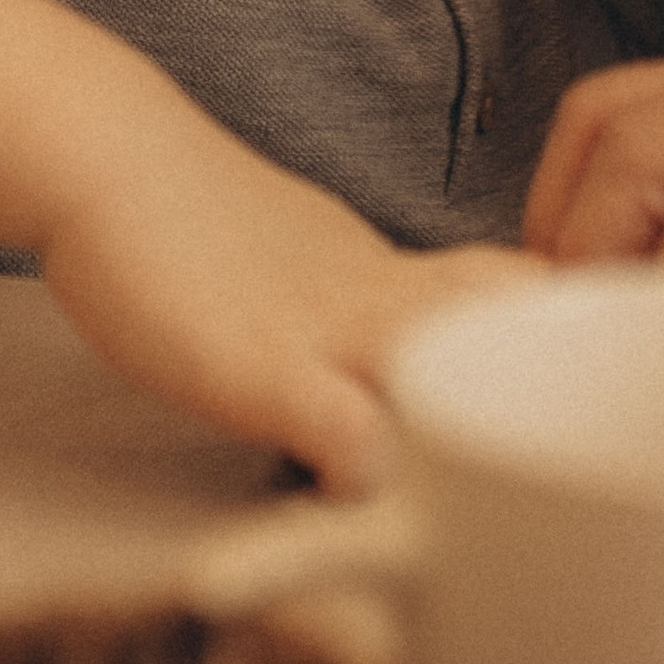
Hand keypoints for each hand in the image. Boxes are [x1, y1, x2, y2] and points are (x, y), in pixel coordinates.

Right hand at [38, 158, 543, 496]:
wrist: (110, 158)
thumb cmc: (196, 216)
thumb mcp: (313, 257)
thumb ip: (361, 305)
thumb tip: (383, 374)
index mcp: (401, 275)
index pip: (527, 304)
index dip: (552, 352)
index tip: (548, 406)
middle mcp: (385, 299)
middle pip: (522, 342)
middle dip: (541, 402)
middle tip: (520, 471)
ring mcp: (331, 332)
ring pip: (456, 386)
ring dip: (465, 446)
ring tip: (445, 506)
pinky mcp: (265, 372)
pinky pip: (353, 438)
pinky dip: (365, 482)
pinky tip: (341, 501)